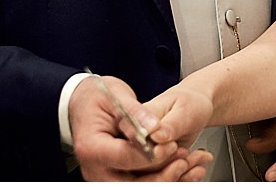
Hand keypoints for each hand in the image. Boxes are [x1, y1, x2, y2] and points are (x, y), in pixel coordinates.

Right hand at [71, 74, 211, 180]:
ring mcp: (106, 177)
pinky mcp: (117, 178)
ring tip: (190, 164)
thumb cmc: (97, 98)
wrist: (85, 104)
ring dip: (168, 178)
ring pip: (140, 186)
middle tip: (186, 159)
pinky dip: (164, 178)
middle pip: (134, 183)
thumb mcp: (116, 96)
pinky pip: (142, 183)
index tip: (173, 143)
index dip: (154, 154)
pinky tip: (185, 170)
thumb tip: (154, 128)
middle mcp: (96, 169)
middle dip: (164, 174)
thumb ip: (136, 113)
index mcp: (92, 148)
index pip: (126, 158)